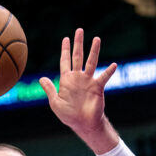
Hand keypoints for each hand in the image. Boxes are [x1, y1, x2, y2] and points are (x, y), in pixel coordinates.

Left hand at [39, 29, 117, 146]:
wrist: (83, 124)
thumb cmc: (69, 115)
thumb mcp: (55, 103)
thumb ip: (50, 90)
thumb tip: (41, 78)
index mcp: (67, 80)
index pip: (65, 61)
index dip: (65, 50)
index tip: (65, 38)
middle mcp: (78, 78)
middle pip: (78, 57)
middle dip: (78, 44)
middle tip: (79, 30)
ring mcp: (88, 81)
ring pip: (91, 62)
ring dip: (93, 51)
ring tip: (96, 39)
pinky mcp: (98, 87)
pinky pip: (104, 77)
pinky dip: (108, 71)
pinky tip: (113, 65)